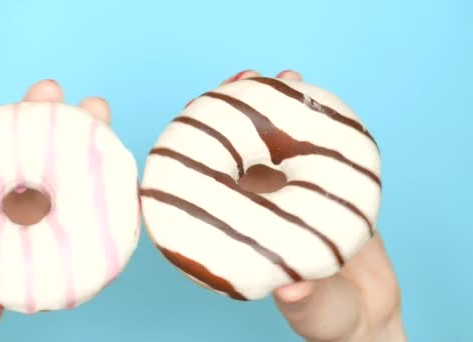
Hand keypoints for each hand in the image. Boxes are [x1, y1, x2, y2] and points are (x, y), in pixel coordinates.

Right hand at [0, 80, 111, 341]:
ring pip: (6, 151)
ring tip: (42, 92)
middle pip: (49, 168)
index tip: (119, 152)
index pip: (72, 208)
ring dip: (23, 120)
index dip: (95, 178)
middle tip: (92, 106)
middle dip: (72, 136)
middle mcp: (17, 218)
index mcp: (35, 246)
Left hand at [223, 70, 405, 341]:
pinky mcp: (326, 189)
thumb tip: (291, 288)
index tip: (194, 113)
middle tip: (243, 79)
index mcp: (243, 230)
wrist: (368, 316)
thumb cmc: (327, 318)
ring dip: (278, 109)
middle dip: (239, 113)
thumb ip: (303, 302)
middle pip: (242, 151)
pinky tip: (315, 101)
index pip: (211, 185)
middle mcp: (261, 207)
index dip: (201, 148)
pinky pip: (318, 151)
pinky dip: (316, 124)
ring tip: (282, 78)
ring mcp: (291, 195)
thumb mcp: (313, 312)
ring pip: (278, 143)